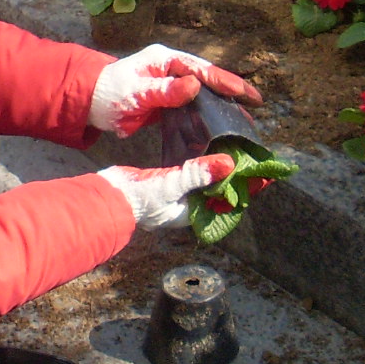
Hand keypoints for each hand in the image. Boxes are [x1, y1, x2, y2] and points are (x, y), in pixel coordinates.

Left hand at [89, 44, 262, 137]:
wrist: (89, 102)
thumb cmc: (109, 94)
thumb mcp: (136, 94)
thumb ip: (165, 91)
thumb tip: (196, 85)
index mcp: (165, 59)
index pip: (201, 69)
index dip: (225, 82)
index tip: (246, 93)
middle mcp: (171, 69)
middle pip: (208, 79)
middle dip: (232, 92)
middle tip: (256, 104)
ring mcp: (170, 84)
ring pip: (203, 94)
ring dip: (222, 105)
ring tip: (245, 120)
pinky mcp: (167, 101)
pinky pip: (192, 106)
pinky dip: (207, 115)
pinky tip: (220, 128)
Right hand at [97, 154, 234, 229]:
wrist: (109, 196)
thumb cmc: (140, 198)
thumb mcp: (173, 184)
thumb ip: (199, 174)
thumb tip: (229, 163)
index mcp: (193, 214)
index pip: (225, 203)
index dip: (240, 188)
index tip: (255, 171)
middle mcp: (188, 207)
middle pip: (217, 191)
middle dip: (230, 176)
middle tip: (245, 154)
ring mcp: (177, 197)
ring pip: (204, 182)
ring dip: (215, 169)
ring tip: (230, 149)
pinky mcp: (168, 184)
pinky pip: (190, 175)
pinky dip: (199, 165)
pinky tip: (205, 150)